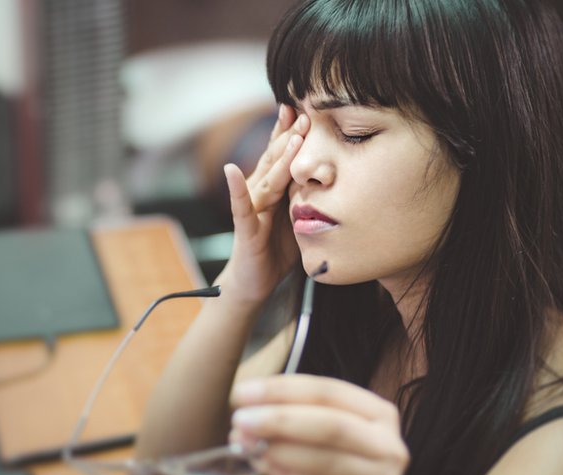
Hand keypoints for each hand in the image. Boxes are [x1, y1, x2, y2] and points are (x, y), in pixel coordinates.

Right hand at [217, 104, 307, 304]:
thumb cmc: (277, 248)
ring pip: (267, 177)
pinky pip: (241, 207)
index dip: (294, 130)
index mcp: (274, 187)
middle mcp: (260, 191)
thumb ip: (307, 193)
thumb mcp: (299, 215)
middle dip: (291, 135)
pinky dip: (236, 189)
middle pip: (276, 158)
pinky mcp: (246, 228)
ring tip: (290, 135)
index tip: (308, 106)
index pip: (283, 153)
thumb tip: (333, 172)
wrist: (254, 281)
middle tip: (306, 110)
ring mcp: (252, 208)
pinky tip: (230, 170)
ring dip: (277, 155)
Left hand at [231, 375, 408, 474]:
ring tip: (246, 445)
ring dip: (277, 449)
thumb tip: (246, 410)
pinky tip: (261, 465)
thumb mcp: (311, 438)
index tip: (243, 392)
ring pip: (323, 457)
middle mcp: (388, 443)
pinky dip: (284, 473)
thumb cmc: (327, 474)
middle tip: (241, 419)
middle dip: (279, 418)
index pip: (327, 391)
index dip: (282, 389)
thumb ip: (287, 419)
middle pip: (330, 423)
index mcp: (376, 413)